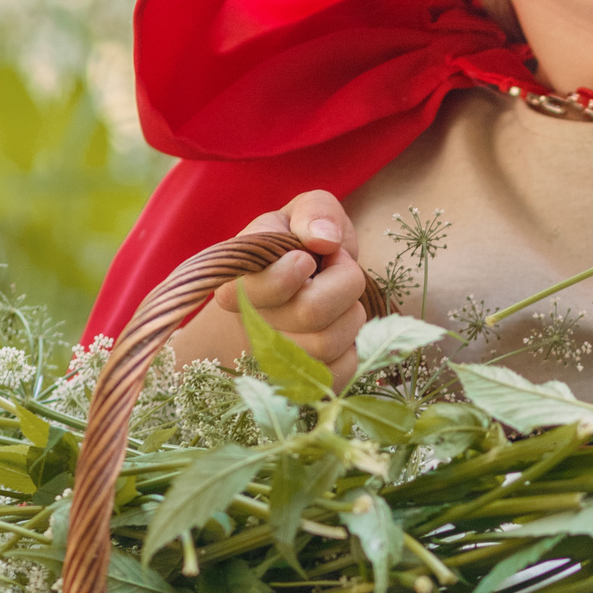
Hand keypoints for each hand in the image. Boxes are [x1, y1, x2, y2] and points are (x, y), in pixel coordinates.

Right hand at [171, 190, 367, 383]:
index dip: (296, 269)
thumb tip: (324, 240)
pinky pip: (341, 372)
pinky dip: (355, 346)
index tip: (308, 257)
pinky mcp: (302, 382)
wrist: (304, 282)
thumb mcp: (306, 210)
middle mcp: (249, 324)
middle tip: (338, 267)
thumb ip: (314, 212)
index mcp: (236, 282)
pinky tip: (342, 326)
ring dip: (352, 314)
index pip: (265, 287)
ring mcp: (275, 359)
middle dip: (344, 281)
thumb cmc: (302, 242)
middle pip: (310, 313)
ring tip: (342, 297)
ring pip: (328, 345)